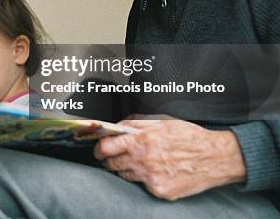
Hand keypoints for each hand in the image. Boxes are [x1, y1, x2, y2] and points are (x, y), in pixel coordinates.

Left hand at [93, 117, 245, 199]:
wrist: (216, 158)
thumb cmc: (190, 137)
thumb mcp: (161, 122)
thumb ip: (134, 124)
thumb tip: (116, 126)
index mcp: (142, 141)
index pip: (106, 147)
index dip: (98, 148)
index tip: (98, 149)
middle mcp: (144, 161)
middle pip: (112, 164)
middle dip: (110, 159)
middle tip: (114, 156)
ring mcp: (151, 178)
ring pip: (125, 175)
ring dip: (125, 169)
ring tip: (138, 161)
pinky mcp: (160, 191)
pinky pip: (143, 185)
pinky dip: (144, 179)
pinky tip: (155, 170)